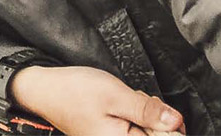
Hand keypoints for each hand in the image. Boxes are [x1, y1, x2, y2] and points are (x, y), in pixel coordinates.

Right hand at [10, 65, 183, 135]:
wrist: (44, 89)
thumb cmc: (73, 92)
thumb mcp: (114, 95)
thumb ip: (147, 111)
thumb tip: (176, 121)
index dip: (169, 125)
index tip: (156, 109)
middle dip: (155, 118)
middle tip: (134, 101)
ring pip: (146, 132)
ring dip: (144, 115)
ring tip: (123, 101)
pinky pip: (133, 130)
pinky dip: (133, 115)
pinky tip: (120, 105)